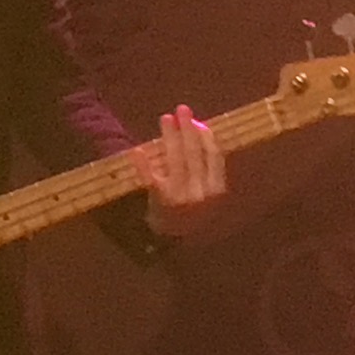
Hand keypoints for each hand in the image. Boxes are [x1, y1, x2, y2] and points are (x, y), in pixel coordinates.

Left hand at [142, 106, 227, 237]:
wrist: (174, 245)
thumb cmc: (191, 215)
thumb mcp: (207, 196)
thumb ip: (208, 170)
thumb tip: (200, 131)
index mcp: (216, 190)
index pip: (214, 156)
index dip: (205, 136)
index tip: (198, 121)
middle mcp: (200, 193)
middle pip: (194, 153)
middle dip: (187, 129)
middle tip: (181, 109)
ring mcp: (179, 197)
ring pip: (174, 160)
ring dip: (169, 136)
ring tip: (166, 118)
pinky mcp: (159, 202)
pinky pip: (150, 179)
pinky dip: (143, 164)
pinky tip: (137, 151)